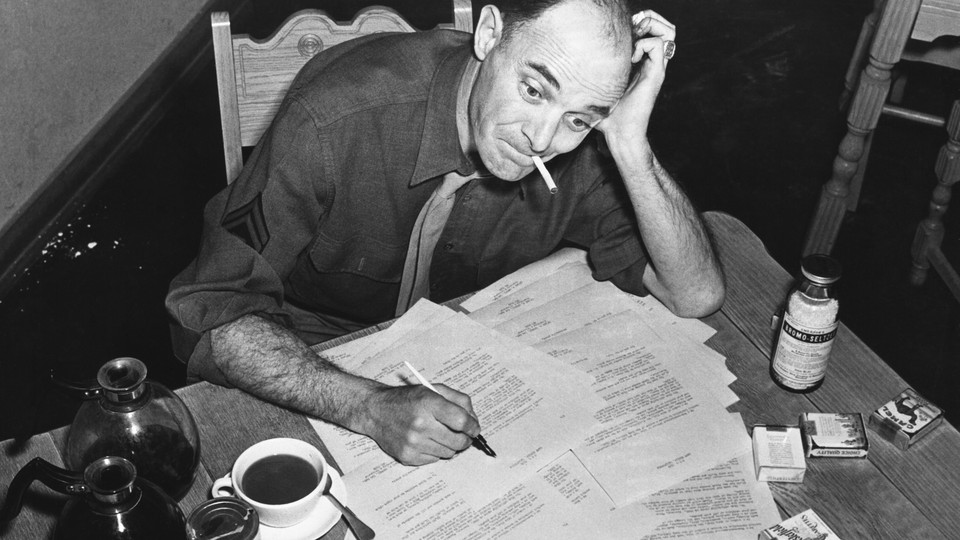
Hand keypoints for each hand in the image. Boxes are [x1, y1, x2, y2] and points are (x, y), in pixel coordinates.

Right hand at [362, 383, 480, 465]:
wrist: (376, 411)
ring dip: (449, 446)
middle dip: (465, 439)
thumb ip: (458, 400)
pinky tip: (425, 440)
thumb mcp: (433, 389)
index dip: (473, 426)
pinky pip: (434, 460)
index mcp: (429, 403)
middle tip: (463, 435)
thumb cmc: (407, 399)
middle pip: (458, 441)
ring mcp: (413, 442)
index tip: (474, 428)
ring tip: (439, 434)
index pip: (461, 421)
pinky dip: (435, 452)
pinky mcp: (407, 456)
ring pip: (448, 453)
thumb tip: (474, 421)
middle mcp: (420, 424)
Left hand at [596, 10, 675, 145]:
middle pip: (665, 27)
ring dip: (651, 27)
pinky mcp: (656, 74)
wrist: (620, 133)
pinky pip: (658, 45)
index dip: (639, 22)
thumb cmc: (607, 116)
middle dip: (650, 18)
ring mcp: (655, 67)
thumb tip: (568, 64)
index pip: (651, 30)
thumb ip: (591, 75)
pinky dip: (643, 44)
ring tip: (635, 39)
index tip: (623, 28)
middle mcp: (651, 62)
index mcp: (640, 63)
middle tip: (633, 27)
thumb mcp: (597, 88)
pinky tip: (631, 58)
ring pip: (667, 32)